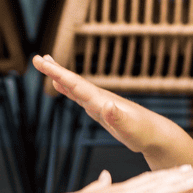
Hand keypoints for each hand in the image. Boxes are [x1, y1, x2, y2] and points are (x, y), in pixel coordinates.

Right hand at [33, 55, 181, 154]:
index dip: (58, 74)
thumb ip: (118, 118)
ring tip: (46, 64)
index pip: (76, 85)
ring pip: (75, 86)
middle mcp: (99, 98)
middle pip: (73, 81)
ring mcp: (99, 103)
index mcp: (102, 101)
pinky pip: (79, 96)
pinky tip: (60, 86)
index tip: (43, 62)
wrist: (156, 134)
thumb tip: (107, 105)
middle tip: (36, 58)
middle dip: (55, 70)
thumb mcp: (130, 129)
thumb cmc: (144, 133)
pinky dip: (67, 89)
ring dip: (59, 76)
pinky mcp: (100, 110)